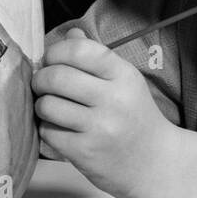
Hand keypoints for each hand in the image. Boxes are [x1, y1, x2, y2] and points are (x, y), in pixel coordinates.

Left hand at [31, 26, 176, 197]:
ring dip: (42, 104)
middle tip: (42, 83)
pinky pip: (48, 132)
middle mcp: (113, 100)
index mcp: (124, 75)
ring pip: (48, 105)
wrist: (156, 164)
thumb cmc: (136, 117)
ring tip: (51, 107)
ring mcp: (99, 128)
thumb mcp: (125, 82)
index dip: (57, 51)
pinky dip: (48, 128)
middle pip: (57, 77)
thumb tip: (70, 33)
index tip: (52, 59)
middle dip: (41, 78)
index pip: (80, 50)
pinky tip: (59, 129)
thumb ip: (97, 57)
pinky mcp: (86, 153)